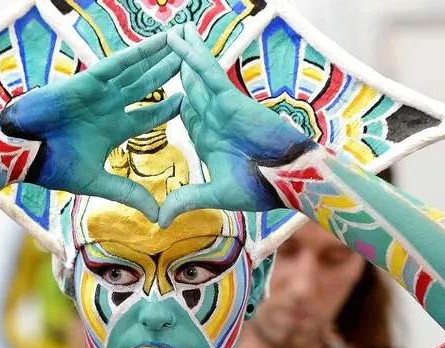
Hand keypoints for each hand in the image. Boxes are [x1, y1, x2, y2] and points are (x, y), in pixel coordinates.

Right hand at [0, 30, 183, 221]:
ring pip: (136, 72)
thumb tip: (157, 216)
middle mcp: (109, 108)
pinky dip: (137, 53)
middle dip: (169, 75)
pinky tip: (158, 42)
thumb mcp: (98, 182)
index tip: (191, 100)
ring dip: (158, 58)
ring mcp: (99, 93)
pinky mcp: (87, 81)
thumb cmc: (52, 166)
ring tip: (182, 44)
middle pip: (147, 88)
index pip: (149, 117)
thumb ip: (129, 194)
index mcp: (113, 129)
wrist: (21, 152)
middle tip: (194, 62)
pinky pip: (117, 64)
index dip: (170, 109)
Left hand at [159, 23, 315, 226]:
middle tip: (159, 47)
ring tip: (169, 31)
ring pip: (196, 75)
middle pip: (188, 88)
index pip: (183, 113)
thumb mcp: (214, 195)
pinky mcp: (231, 99)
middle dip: (174, 68)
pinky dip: (193, 57)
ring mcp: (221, 107)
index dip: (169, 98)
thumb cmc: (260, 188)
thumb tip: (161, 220)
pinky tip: (178, 40)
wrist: (289, 180)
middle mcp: (212, 119)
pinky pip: (208, 74)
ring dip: (182, 53)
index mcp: (207, 139)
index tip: (155, 86)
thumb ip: (186, 200)